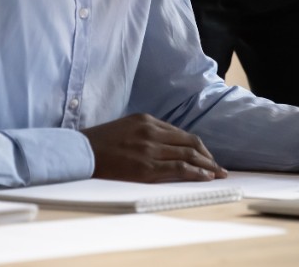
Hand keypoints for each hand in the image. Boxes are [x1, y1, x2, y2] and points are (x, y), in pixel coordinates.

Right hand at [81, 113, 225, 182]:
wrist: (79, 152)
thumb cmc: (99, 143)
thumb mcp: (126, 127)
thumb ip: (147, 132)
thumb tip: (167, 144)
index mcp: (148, 121)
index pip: (182, 134)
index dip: (198, 147)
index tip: (207, 156)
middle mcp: (152, 132)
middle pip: (190, 143)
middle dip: (208, 157)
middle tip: (219, 167)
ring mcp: (150, 149)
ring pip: (188, 156)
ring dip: (207, 166)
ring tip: (218, 174)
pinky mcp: (146, 167)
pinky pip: (178, 169)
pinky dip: (195, 173)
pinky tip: (205, 177)